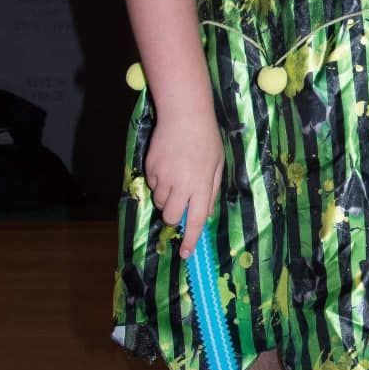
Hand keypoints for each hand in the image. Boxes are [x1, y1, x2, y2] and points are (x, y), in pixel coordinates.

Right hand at [145, 110, 224, 257]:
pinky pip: (152, 185)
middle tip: (180, 203)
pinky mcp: (150, 168)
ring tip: (176, 176)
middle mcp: (181, 184)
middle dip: (174, 216)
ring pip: (160, 201)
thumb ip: (211, 191)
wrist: (184, 115)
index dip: (190, 239)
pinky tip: (168, 164)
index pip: (196, 220)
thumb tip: (204, 213)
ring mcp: (163, 176)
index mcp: (202, 186)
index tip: (186, 254)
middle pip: (171, 216)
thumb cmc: (206, 140)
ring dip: (167, 197)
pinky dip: (159, 182)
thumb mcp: (218, 165)